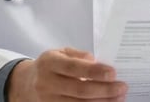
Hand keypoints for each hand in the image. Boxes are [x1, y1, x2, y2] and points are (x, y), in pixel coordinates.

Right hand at [6, 47, 127, 101]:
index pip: (74, 68)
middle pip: (79, 90)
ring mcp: (48, 100)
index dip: (94, 71)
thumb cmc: (50, 66)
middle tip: (122, 87)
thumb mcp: (60, 53)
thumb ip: (78, 55)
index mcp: (49, 63)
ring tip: (118, 97)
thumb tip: (96, 62)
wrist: (27, 84)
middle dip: (104, 90)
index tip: (113, 73)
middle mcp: (47, 83)